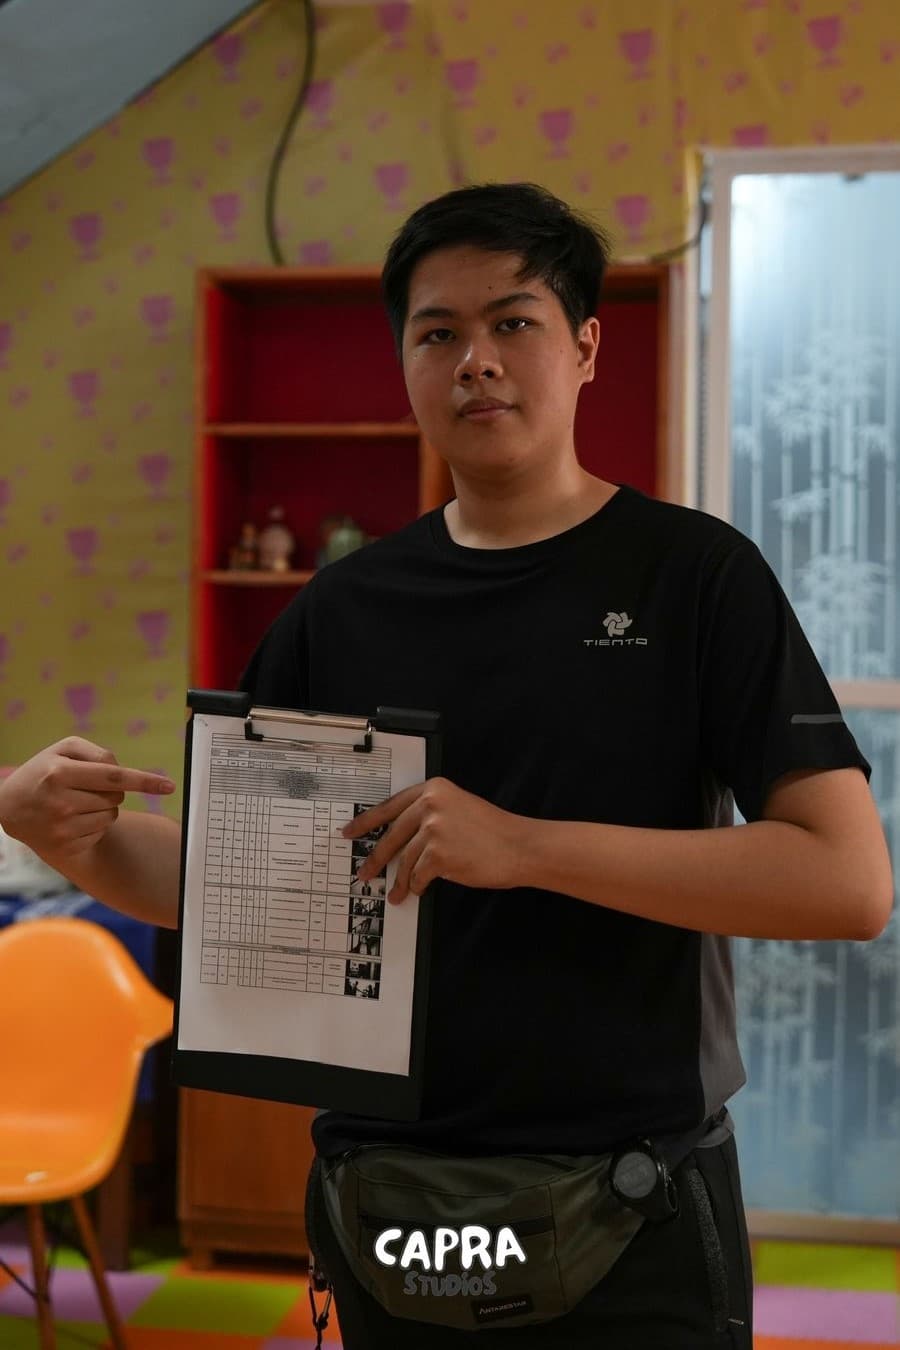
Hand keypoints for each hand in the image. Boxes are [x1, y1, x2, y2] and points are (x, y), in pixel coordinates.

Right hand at [0, 737, 175, 866]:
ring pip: (111, 815)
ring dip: (103, 807)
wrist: (9, 807)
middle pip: (116, 796)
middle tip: (85, 786)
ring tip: (75, 802)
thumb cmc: (44, 771)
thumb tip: (124, 773)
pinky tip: (72, 818)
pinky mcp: (65, 846)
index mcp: (60, 773)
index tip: (168, 786)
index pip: (114, 777)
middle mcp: (61, 802)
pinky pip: (101, 832)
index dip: (144, 781)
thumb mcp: (62, 750)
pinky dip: (94, 824)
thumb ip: (96, 753)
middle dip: (110, 790)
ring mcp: (62, 828)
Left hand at [342, 776, 525, 903]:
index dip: (367, 821)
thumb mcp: (459, 808)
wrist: (519, 846)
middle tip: (365, 872)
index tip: (351, 832)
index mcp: (434, 789)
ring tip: (396, 894)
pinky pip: (418, 875)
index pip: (391, 806)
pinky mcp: (439, 854)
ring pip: (405, 859)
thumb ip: (430, 814)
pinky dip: (417, 885)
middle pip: (391, 835)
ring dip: (399, 880)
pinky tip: (419, 890)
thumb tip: (400, 838)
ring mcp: (434, 829)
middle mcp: (431, 805)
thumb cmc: (494, 831)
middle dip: (376, 858)